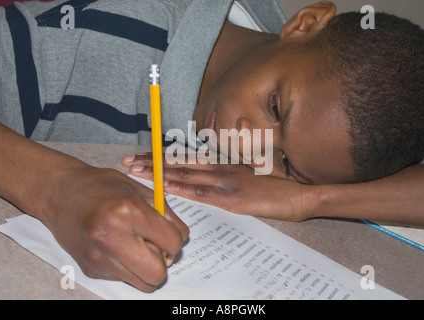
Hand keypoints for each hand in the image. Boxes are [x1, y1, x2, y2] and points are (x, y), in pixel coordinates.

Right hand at [44, 165, 188, 291]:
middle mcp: (112, 237)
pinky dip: (128, 267)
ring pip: (143, 283)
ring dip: (147, 267)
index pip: (173, 242)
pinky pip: (125, 279)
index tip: (167, 231)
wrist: (60, 192)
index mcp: (129, 211)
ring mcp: (99, 256)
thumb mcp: (140, 190)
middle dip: (163, 261)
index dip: (175, 238)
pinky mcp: (91, 268)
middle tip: (156, 245)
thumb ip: (165, 214)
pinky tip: (117, 247)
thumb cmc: (102, 186)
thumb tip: (181, 239)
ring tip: (137, 245)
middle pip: (158, 273)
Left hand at [122, 153, 316, 221]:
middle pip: (179, 161)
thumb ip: (225, 171)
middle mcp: (220, 165)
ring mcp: (224, 180)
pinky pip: (200, 191)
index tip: (142, 154)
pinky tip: (162, 186)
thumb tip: (203, 175)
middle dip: (151, 160)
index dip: (162, 154)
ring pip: (184, 173)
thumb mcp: (245, 173)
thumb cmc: (272, 186)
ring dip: (158, 171)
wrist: (296, 195)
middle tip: (127, 159)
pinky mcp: (230, 197)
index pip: (186, 155)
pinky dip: (179, 187)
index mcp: (223, 160)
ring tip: (135, 170)